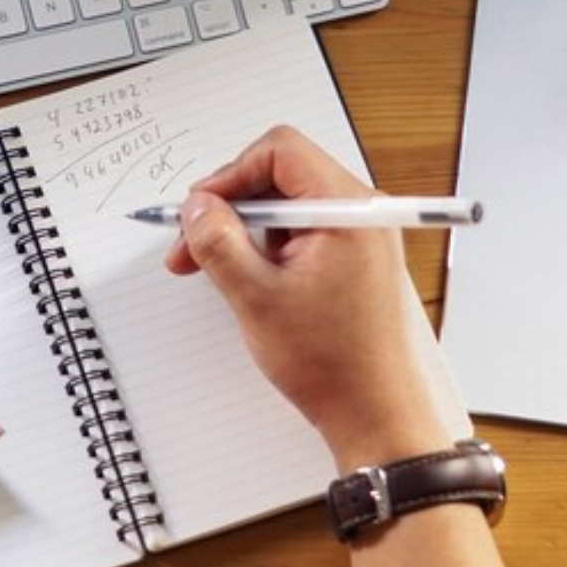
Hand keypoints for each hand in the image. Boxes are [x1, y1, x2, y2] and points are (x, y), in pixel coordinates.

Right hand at [164, 125, 449, 468]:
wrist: (375, 414)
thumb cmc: (334, 364)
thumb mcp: (256, 297)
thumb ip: (218, 242)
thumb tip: (196, 207)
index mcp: (348, 211)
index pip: (280, 152)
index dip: (230, 174)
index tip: (200, 210)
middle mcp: (360, 214)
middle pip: (280, 174)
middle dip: (229, 204)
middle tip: (191, 243)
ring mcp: (358, 236)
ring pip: (285, 205)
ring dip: (243, 229)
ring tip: (213, 267)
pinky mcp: (351, 258)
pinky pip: (299, 231)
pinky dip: (264, 246)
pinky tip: (242, 276)